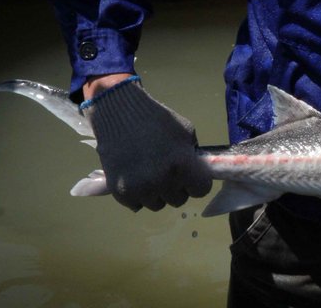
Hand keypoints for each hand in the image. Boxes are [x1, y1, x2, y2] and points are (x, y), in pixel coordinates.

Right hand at [80, 76, 210, 210]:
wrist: (119, 114)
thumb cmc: (156, 119)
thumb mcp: (186, 131)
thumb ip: (192, 154)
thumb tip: (196, 170)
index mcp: (182, 165)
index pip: (201, 190)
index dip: (198, 183)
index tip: (192, 177)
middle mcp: (162, 181)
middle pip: (179, 200)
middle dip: (177, 187)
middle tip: (168, 172)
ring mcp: (140, 189)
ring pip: (158, 204)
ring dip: (158, 193)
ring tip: (150, 174)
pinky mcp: (121, 193)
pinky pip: (137, 204)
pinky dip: (138, 195)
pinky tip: (136, 178)